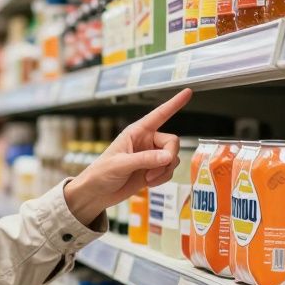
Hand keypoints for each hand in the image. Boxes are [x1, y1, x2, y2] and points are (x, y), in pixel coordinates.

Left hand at [64, 88, 192, 224]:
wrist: (97, 193)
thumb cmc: (101, 173)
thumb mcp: (120, 164)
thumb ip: (145, 159)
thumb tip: (168, 157)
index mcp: (136, 132)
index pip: (159, 114)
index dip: (174, 103)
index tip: (188, 91)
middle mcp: (146, 141)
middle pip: (172, 142)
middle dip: (168, 157)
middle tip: (155, 171)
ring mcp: (151, 156)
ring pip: (173, 158)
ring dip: (164, 171)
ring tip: (147, 178)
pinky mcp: (153, 170)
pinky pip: (169, 171)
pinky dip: (163, 178)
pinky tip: (149, 183)